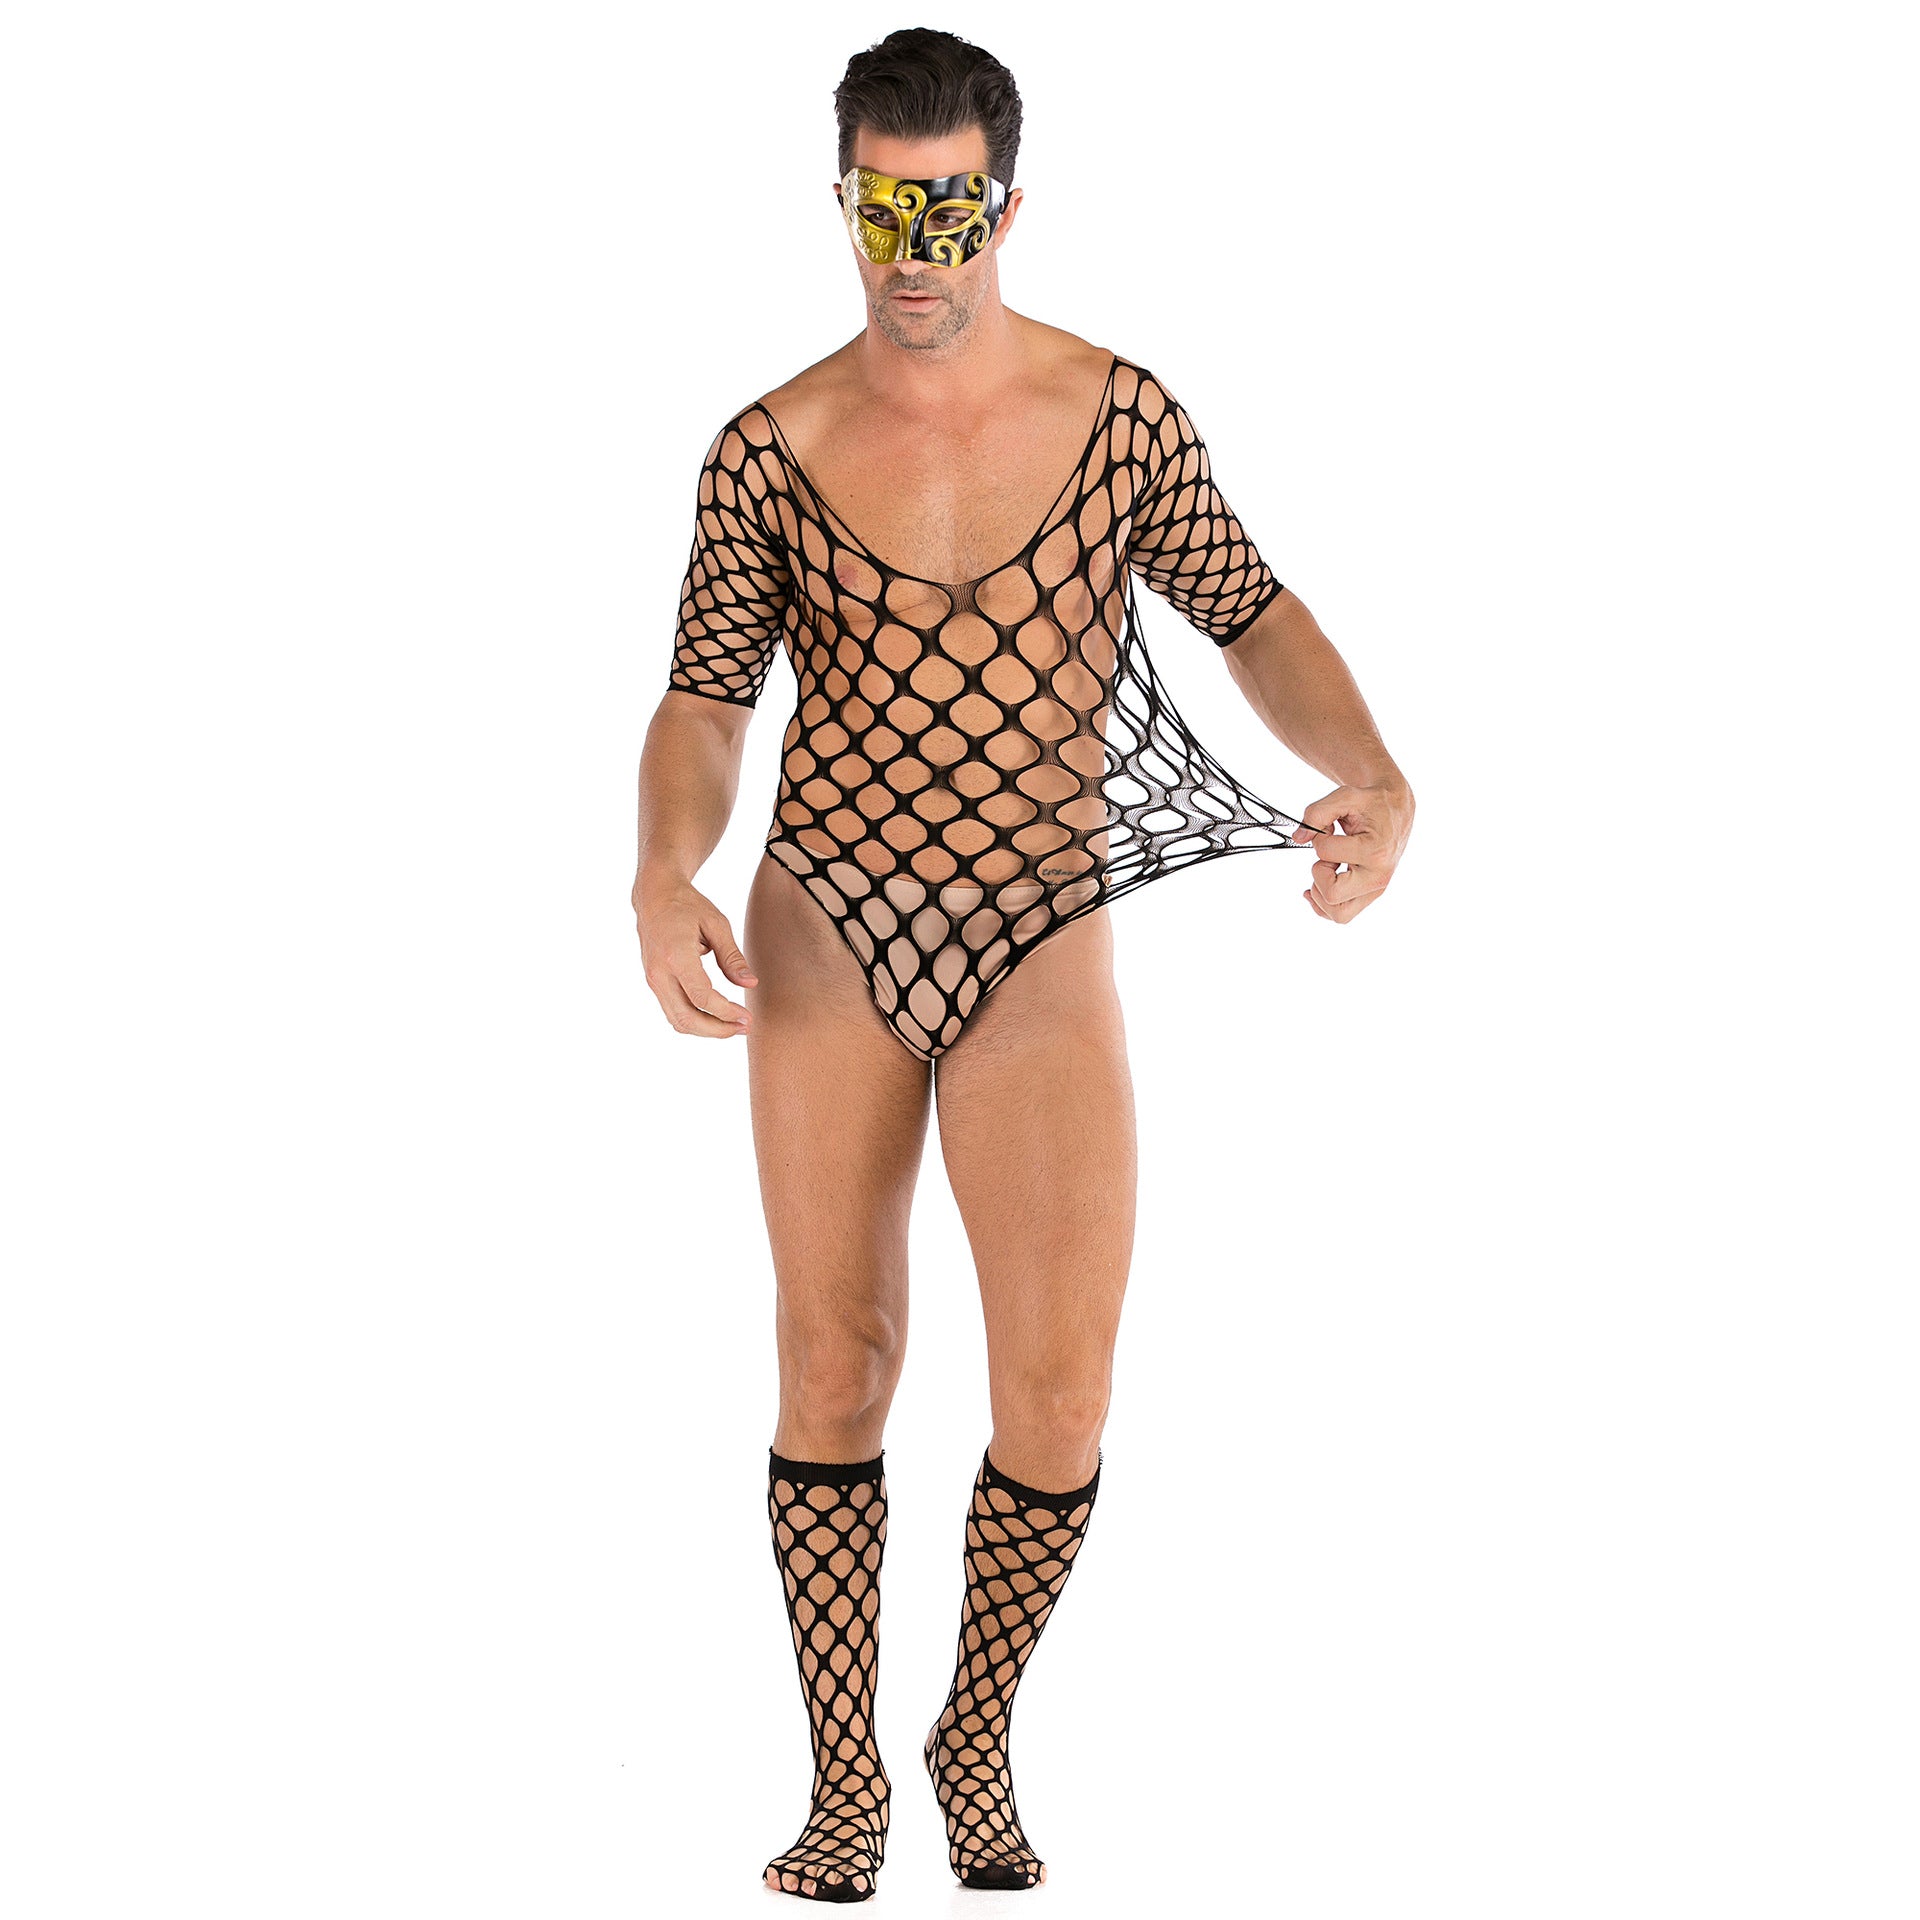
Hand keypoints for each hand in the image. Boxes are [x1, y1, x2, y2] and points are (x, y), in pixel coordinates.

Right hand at [634, 876, 758, 1037]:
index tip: (747, 1017)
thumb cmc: (687, 906)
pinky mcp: (654, 983)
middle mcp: (659, 973)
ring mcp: (653, 980)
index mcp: (676, 955)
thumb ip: (732, 957)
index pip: (702, 997)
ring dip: (706, 1030)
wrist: (654, 896)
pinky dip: (694, 1020)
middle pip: (686, 1017)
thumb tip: (750, 984)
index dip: (726, 1012)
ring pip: (677, 1020)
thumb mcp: (716, 924)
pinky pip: (672, 1011)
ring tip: (734, 1026)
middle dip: (717, 1030)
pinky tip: (716, 1018)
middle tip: (744, 1027)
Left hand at [1289, 780, 1413, 921]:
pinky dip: (1323, 905)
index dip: (1318, 838)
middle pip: (1331, 895)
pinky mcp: (1370, 895)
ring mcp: (1375, 889)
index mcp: (1375, 851)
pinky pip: (1341, 915)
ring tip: (1329, 869)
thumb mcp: (1345, 796)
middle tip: (1328, 858)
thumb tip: (1298, 838)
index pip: (1326, 854)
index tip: (1329, 829)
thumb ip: (1317, 813)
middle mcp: (1378, 876)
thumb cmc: (1371, 804)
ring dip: (1320, 891)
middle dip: (1318, 873)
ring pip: (1337, 914)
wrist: (1396, 810)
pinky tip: (1317, 886)